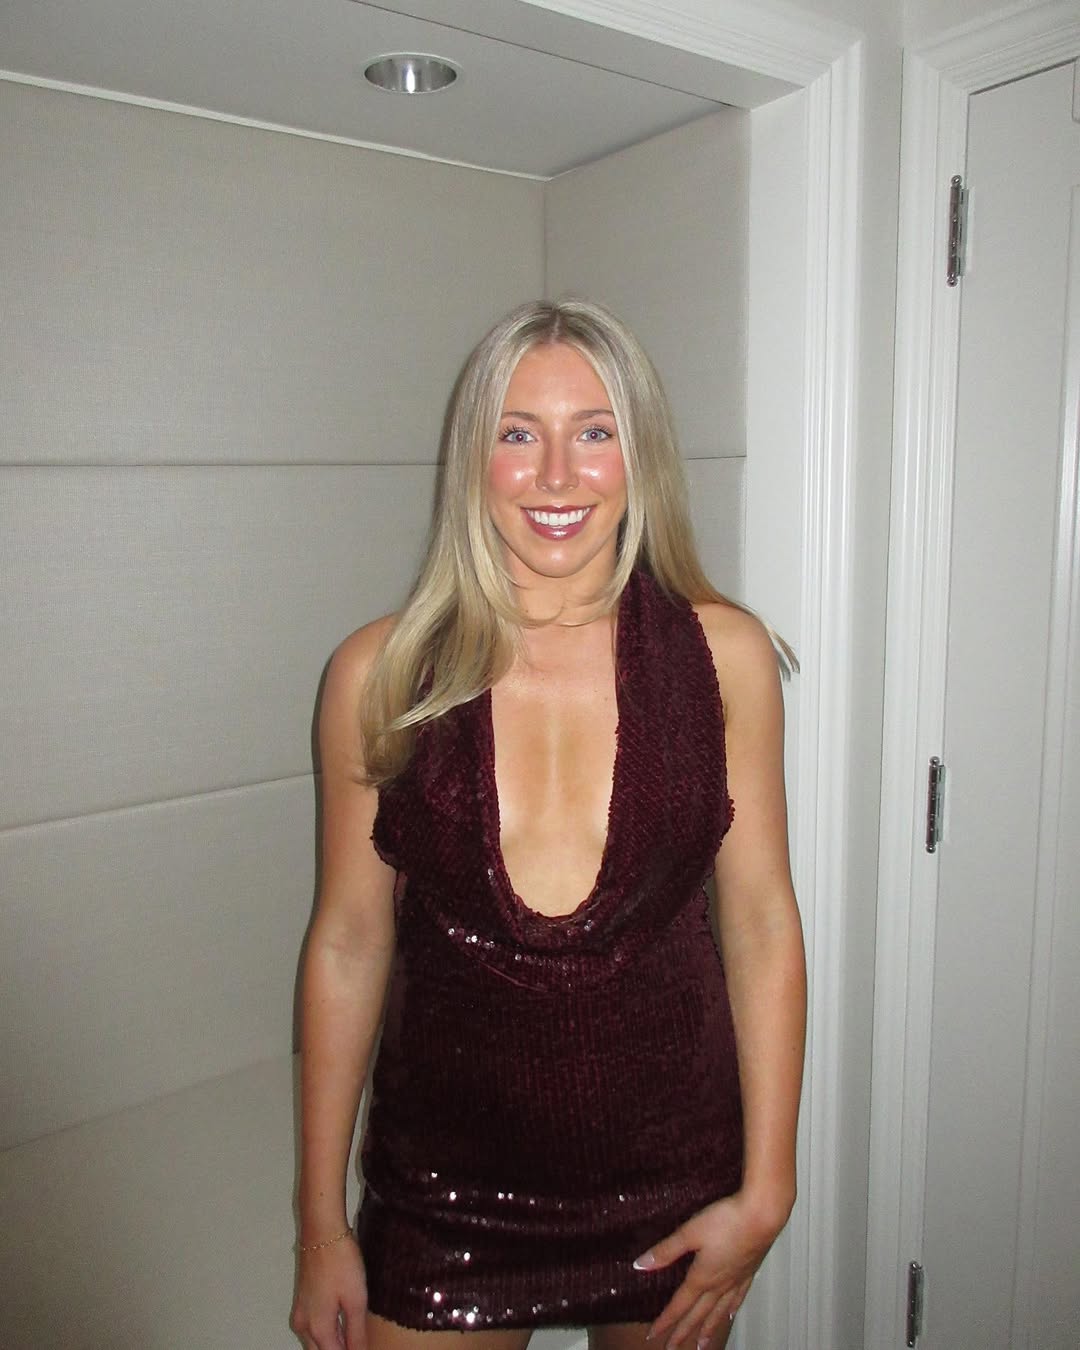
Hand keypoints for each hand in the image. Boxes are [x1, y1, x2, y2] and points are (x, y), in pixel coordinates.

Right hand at [290, 1234, 367, 1349]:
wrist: (322, 1231)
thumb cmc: (341, 1263)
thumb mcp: (356, 1299)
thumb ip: (356, 1332)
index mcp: (318, 1329)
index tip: (366, 1347)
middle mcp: (304, 1326)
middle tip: (360, 1343)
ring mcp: (301, 1313)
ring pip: (316, 1342)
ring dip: (334, 1343)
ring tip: (356, 1337)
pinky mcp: (302, 1300)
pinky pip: (313, 1328)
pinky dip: (327, 1332)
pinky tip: (343, 1324)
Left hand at [634, 1191, 788, 1346]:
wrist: (762, 1215)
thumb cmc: (726, 1220)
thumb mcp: (690, 1232)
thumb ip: (666, 1250)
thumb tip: (640, 1265)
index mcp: (702, 1277)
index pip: (679, 1305)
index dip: (665, 1321)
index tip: (653, 1336)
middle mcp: (719, 1284)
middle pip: (698, 1314)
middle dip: (683, 1332)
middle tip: (672, 1348)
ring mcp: (735, 1280)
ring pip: (719, 1312)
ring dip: (708, 1329)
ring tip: (702, 1346)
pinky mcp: (749, 1271)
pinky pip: (738, 1298)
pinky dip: (732, 1310)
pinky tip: (730, 1315)